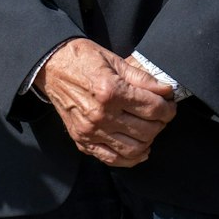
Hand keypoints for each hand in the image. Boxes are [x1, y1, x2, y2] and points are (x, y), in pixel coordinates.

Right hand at [38, 38, 176, 166]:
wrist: (49, 66)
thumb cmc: (81, 58)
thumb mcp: (113, 60)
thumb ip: (142, 78)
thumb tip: (166, 91)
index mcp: (110, 91)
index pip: (153, 108)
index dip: (168, 107)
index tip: (169, 103)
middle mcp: (100, 115)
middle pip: (147, 130)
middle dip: (161, 122)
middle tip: (161, 113)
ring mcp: (90, 131)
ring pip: (134, 149)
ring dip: (149, 140)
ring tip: (149, 128)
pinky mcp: (82, 140)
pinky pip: (113, 159)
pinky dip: (131, 158)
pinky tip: (139, 148)